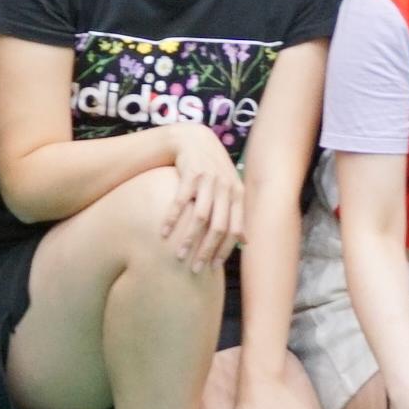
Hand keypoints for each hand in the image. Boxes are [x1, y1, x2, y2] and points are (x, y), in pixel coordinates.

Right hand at [158, 119, 243, 270]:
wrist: (193, 139)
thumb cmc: (212, 169)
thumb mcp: (229, 188)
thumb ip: (236, 213)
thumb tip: (245, 242)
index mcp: (237, 194)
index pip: (234, 229)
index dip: (225, 250)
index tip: (213, 268)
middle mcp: (225, 187)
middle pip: (218, 227)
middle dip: (207, 251)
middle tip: (195, 269)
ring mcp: (208, 180)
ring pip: (200, 217)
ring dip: (189, 239)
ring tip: (179, 256)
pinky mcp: (190, 173)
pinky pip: (180, 201)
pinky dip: (172, 219)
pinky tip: (163, 234)